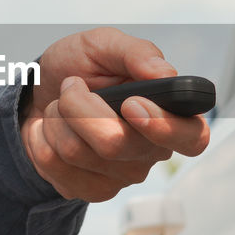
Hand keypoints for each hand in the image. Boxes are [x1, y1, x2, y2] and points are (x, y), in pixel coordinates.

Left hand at [20, 27, 209, 201]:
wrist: (42, 92)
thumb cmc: (82, 66)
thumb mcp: (104, 44)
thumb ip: (136, 52)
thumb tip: (165, 72)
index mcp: (170, 113)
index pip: (192, 138)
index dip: (163, 127)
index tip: (130, 104)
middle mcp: (152, 150)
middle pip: (115, 144)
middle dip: (78, 107)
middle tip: (72, 86)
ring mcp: (123, 175)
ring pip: (77, 152)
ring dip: (56, 117)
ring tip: (61, 105)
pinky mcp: (92, 190)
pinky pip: (55, 165)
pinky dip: (41, 138)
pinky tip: (52, 129)